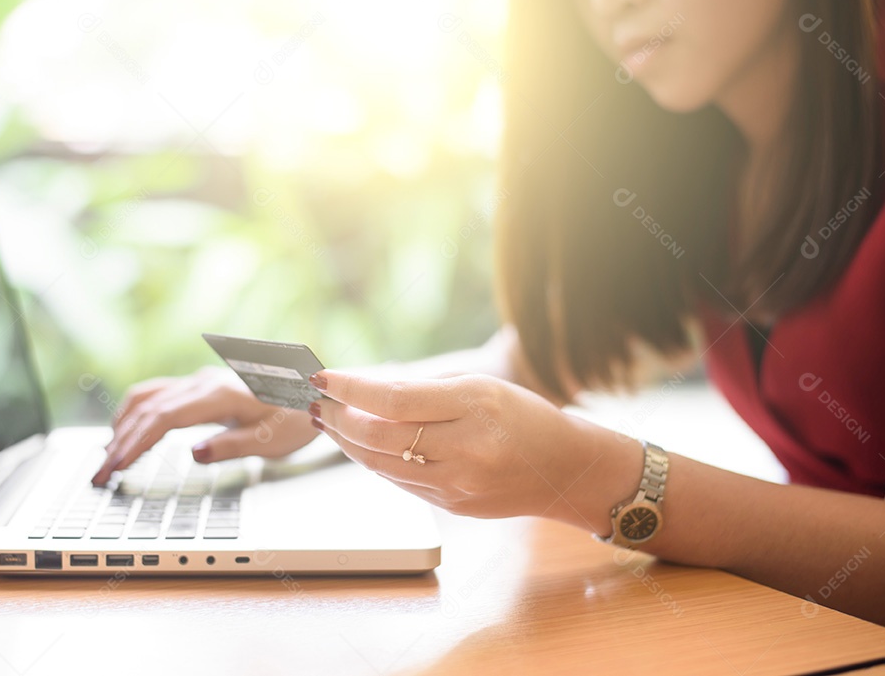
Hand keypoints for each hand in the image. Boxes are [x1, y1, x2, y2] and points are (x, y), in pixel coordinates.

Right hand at [91, 366, 319, 484]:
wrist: (312, 394)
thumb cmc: (295, 418)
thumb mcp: (269, 441)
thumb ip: (230, 446)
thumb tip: (193, 454)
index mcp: (218, 394)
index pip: (162, 420)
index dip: (134, 444)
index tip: (114, 467)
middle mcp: (203, 382)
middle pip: (148, 410)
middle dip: (119, 443)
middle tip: (98, 475)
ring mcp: (199, 381)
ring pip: (147, 397)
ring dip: (122, 425)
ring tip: (106, 457)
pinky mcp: (199, 386)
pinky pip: (157, 394)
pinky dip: (134, 412)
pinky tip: (125, 430)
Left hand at [309, 370, 637, 527]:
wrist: (566, 470)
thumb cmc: (525, 417)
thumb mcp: (480, 387)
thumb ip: (422, 390)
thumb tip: (362, 390)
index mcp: (475, 405)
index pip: (394, 400)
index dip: (351, 390)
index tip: (324, 379)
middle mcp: (466, 447)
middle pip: (379, 436)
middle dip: (338, 418)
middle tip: (317, 403)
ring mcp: (458, 483)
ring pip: (381, 464)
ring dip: (347, 443)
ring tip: (329, 422)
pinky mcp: (452, 506)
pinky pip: (399, 481)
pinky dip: (374, 461)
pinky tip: (362, 445)